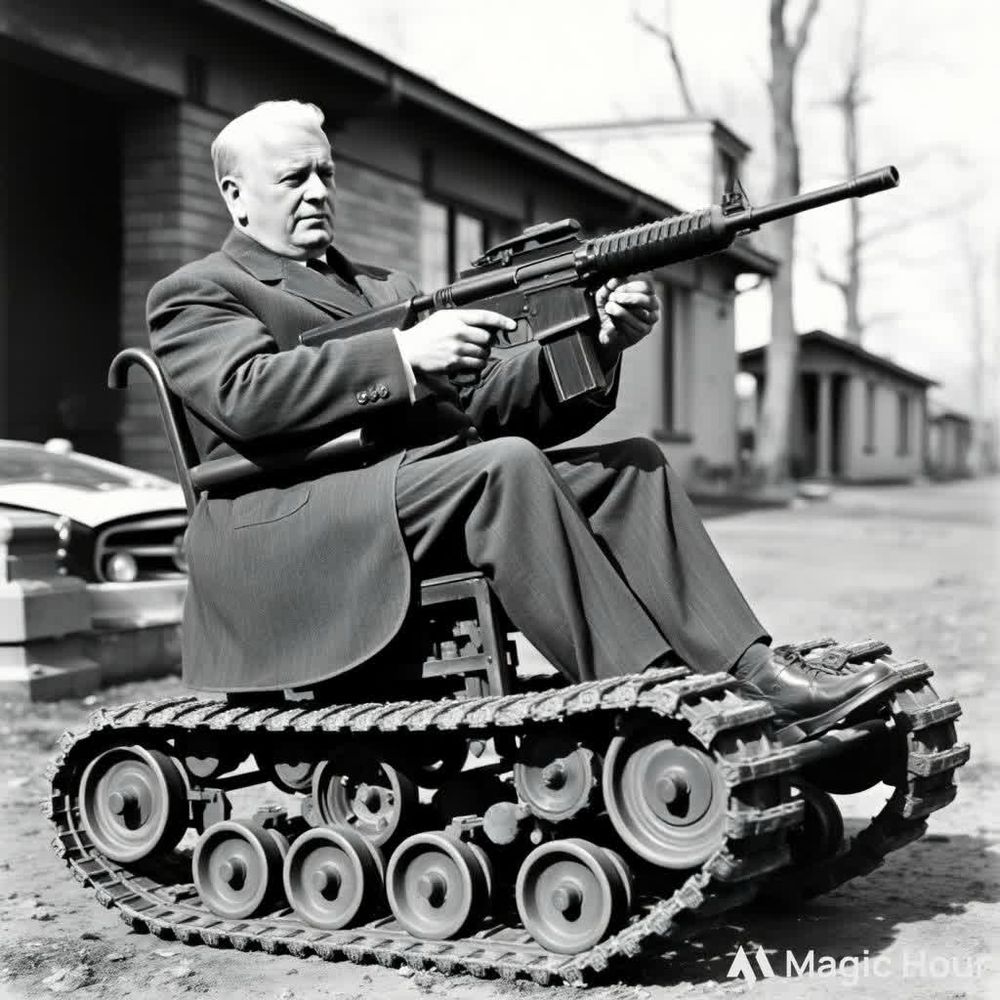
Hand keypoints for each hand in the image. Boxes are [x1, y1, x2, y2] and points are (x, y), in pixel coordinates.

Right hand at [398, 309, 515, 377]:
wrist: (409, 350)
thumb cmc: (426, 333)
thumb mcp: (442, 317)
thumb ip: (461, 317)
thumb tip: (482, 322)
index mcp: (455, 318)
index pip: (484, 316)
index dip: (501, 321)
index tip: (511, 325)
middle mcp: (458, 332)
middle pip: (487, 338)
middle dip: (487, 342)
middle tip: (480, 343)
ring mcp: (456, 348)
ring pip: (483, 352)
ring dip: (483, 354)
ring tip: (474, 353)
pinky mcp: (454, 362)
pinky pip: (475, 364)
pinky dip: (477, 364)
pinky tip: (472, 362)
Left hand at [594, 278, 659, 366]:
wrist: (605, 333)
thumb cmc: (609, 313)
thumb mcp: (605, 297)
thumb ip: (610, 286)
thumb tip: (616, 279)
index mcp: (648, 297)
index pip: (648, 287)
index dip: (631, 287)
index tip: (617, 290)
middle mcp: (652, 310)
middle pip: (648, 300)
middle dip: (629, 297)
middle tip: (614, 298)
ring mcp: (648, 323)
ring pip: (640, 313)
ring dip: (622, 310)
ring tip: (609, 308)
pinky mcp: (640, 335)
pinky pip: (633, 326)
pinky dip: (620, 322)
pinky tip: (613, 322)